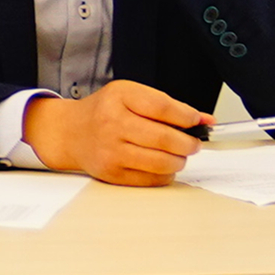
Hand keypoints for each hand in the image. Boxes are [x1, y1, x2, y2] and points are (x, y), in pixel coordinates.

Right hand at [22, 80, 206, 185]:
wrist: (71, 133)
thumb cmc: (104, 112)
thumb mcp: (130, 95)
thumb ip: (166, 105)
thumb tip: (203, 119)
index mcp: (119, 98)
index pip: (162, 107)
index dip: (187, 116)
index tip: (197, 121)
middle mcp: (113, 124)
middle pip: (164, 138)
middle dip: (188, 143)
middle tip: (193, 143)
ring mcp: (112, 151)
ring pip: (161, 162)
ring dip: (179, 160)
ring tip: (179, 155)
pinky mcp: (112, 173)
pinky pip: (151, 179)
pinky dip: (165, 174)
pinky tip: (163, 166)